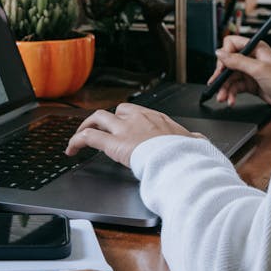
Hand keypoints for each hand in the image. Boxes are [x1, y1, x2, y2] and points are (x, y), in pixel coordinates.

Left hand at [65, 103, 203, 167]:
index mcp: (157, 118)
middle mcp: (139, 119)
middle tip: (102, 131)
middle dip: (108, 120)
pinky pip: (89, 137)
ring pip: (99, 118)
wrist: (180, 159)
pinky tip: (71, 149)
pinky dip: (77, 141)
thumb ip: (193, 139)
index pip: (137, 112)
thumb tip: (199, 140)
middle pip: (117, 111)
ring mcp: (125, 129)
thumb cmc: (187, 153)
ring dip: (88, 126)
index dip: (128, 119)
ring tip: (80, 137)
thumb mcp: (194, 141)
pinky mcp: (113, 143)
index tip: (125, 127)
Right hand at [207, 35, 270, 113]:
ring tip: (223, 97)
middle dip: (221, 76)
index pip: (231, 44)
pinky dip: (231, 93)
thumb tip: (220, 53)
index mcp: (255, 48)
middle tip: (216, 85)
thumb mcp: (258, 69)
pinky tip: (231, 100)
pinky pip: (236, 87)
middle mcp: (252, 58)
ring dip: (225, 88)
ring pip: (230, 77)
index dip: (224, 55)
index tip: (221, 68)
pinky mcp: (251, 83)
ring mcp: (251, 71)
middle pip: (228, 63)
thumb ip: (237, 61)